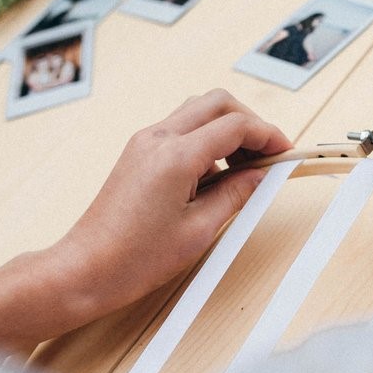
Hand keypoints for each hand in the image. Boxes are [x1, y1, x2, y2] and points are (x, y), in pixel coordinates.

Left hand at [62, 89, 292, 312]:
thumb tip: (261, 175)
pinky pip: (182, 131)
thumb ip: (236, 194)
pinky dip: (208, 141)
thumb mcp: (200, 229)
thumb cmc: (134, 257)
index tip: (285, 153)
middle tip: (268, 155)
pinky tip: (217, 176)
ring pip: (199, 112)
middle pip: (217, 103)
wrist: (86, 269)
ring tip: (245, 168)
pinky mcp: (140, 153)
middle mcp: (157, 140)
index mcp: (174, 157)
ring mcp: (145, 143)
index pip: (235, 126)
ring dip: (228, 130)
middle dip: (250, 123)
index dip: (268, 136)